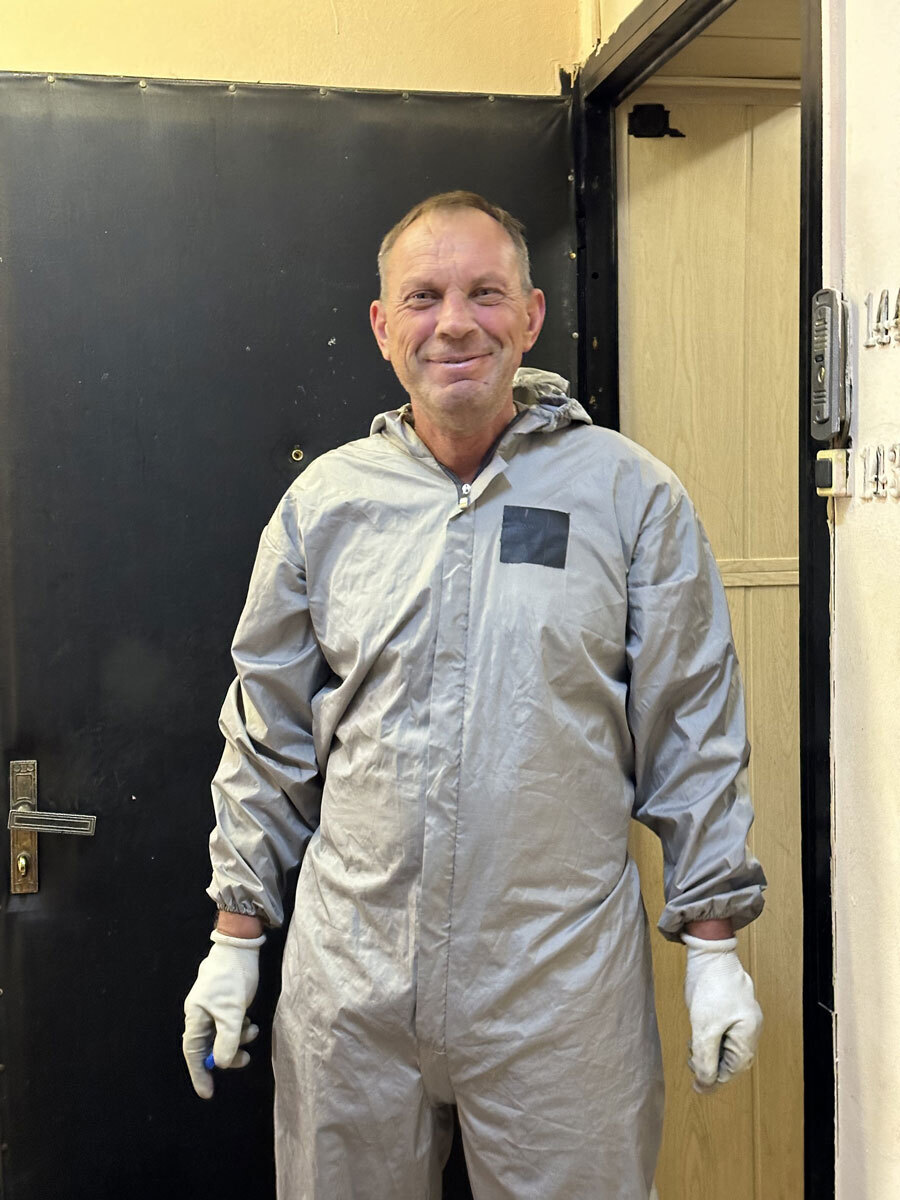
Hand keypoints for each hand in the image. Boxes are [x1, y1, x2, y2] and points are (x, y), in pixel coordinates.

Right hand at [183, 929, 264, 1098]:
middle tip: (246, 1059)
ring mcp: (213, 1008)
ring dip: (238, 1038)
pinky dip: (240, 1028)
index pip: (193, 1053)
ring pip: (223, 1035)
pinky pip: (230, 1024)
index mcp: (196, 1017)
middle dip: (228, 1055)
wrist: (240, 947)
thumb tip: (222, 1063)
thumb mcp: (232, 1011)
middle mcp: (201, 1015)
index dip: (200, 1073)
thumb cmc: (232, 977)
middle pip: (210, 1046)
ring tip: (252, 1030)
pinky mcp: (226, 1002)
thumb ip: (227, 1039)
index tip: (209, 1093)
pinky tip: (249, 1020)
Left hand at [682, 933, 761, 1092]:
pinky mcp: (733, 1007)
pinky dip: (712, 1037)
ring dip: (710, 1051)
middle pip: (733, 1059)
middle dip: (712, 1064)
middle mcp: (751, 1026)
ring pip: (728, 1046)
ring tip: (693, 1046)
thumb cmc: (709, 986)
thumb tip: (704, 1085)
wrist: (708, 951)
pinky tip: (698, 1032)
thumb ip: (705, 1058)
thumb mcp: (703, 1028)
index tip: (695, 1081)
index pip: (734, 1069)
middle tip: (692, 1061)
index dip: (714, 1078)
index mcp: (748, 1033)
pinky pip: (726, 1032)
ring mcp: (744, 1016)